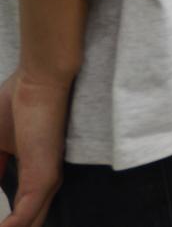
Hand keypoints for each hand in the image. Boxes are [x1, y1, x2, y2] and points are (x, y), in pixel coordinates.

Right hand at [0, 71, 71, 226]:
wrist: (40, 80)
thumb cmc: (17, 102)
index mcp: (32, 172)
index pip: (16, 209)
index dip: (5, 219)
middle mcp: (42, 181)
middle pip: (26, 221)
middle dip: (11, 226)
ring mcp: (44, 181)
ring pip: (28, 224)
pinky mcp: (43, 178)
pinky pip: (26, 216)